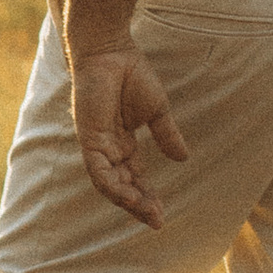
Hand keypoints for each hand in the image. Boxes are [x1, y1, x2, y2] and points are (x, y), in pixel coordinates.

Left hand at [68, 43, 189, 227]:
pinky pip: (98, 170)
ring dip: (127, 200)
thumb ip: (166, 135)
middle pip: (123, 185)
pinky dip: (112, 185)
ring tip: (146, 212)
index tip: (162, 215)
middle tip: (156, 220)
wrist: (112, 52)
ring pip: (109, 184)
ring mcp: (97, 145)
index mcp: (124, 143)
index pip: (135, 178)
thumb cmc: (132, 74)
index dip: (148, 197)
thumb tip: (183, 159)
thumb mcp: (157, 110)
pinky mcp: (89, 138)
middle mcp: (109, 149)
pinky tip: (127, 195)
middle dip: (139, 205)